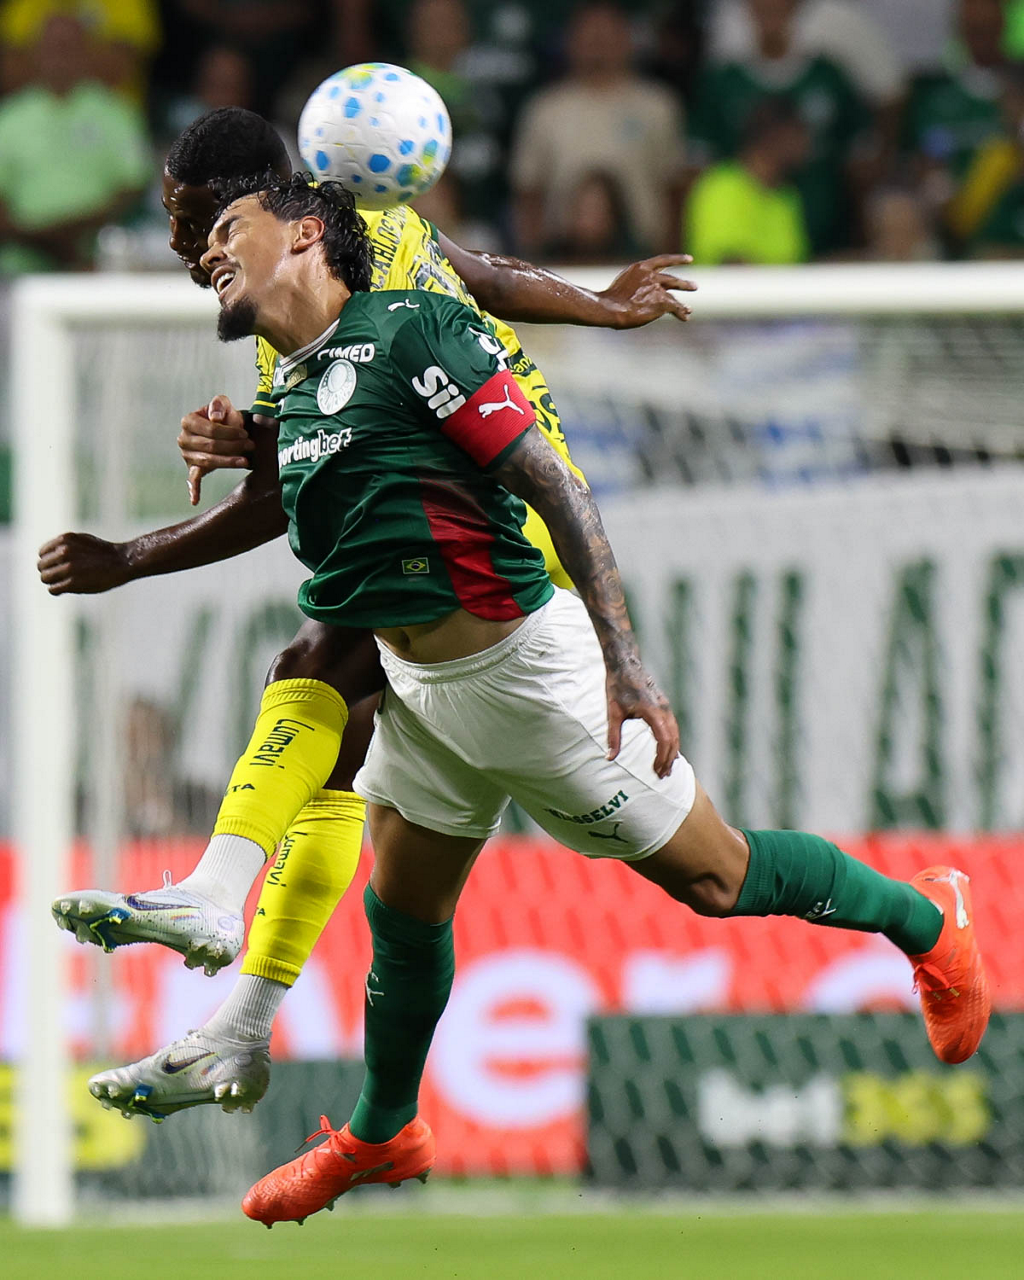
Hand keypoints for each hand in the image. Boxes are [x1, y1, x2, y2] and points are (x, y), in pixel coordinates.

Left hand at [37, 532, 131, 594]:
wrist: (124, 562)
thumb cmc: (105, 552)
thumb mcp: (83, 540)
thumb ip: (65, 545)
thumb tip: (50, 556)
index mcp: (65, 539)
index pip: (42, 553)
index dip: (49, 561)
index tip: (58, 566)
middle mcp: (63, 552)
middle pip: (41, 566)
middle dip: (49, 572)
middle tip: (61, 577)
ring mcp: (67, 567)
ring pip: (45, 578)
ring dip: (52, 582)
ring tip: (63, 583)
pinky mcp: (73, 583)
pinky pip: (53, 589)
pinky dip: (57, 590)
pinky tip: (65, 589)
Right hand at [178, 394, 252, 504]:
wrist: (226, 429)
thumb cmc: (224, 416)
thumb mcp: (223, 404)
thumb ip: (219, 405)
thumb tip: (215, 418)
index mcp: (188, 421)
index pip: (211, 430)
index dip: (230, 433)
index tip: (245, 434)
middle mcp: (183, 439)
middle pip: (211, 446)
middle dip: (233, 447)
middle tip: (250, 446)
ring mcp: (187, 455)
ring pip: (209, 461)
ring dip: (229, 462)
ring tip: (245, 461)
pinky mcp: (193, 468)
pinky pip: (192, 479)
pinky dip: (194, 490)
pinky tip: (195, 500)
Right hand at [599, 254, 696, 327]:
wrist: (611, 308)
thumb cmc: (608, 301)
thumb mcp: (621, 287)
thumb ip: (633, 287)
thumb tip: (635, 297)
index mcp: (640, 268)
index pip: (662, 260)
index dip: (677, 259)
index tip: (690, 259)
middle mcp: (651, 276)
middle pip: (672, 279)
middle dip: (683, 284)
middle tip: (694, 286)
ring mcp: (657, 288)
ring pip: (674, 295)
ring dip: (682, 303)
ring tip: (689, 309)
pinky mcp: (661, 301)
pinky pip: (675, 307)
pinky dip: (681, 312)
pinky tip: (685, 317)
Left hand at [606, 663, 679, 778]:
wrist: (625, 663)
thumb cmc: (618, 686)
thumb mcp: (613, 712)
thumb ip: (613, 736)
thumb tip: (609, 758)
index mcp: (652, 710)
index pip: (663, 739)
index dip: (662, 757)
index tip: (657, 771)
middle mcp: (663, 708)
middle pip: (673, 738)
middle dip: (669, 758)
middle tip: (663, 776)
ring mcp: (665, 705)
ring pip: (675, 732)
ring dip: (672, 750)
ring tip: (667, 768)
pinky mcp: (663, 704)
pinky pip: (672, 726)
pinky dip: (672, 740)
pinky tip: (668, 750)